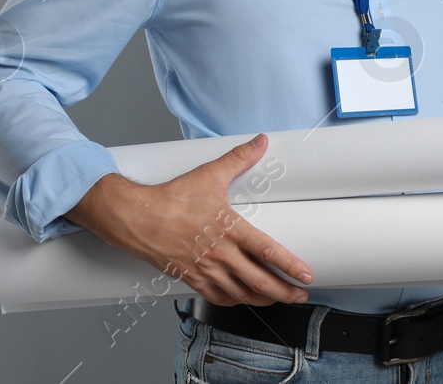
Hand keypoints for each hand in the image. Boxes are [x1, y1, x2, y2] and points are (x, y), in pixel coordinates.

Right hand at [65, 133, 313, 306]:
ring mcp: (205, 269)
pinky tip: (244, 299)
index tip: (306, 274)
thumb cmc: (171, 198)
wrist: (135, 218)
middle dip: (284, 292)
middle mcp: (219, 254)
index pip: (268, 252)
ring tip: (279, 300)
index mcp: (229, 229)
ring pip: (240, 294)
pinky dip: (235, 301)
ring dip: (263, 300)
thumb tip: (260, 141)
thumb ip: (239, 158)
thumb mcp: (209, 174)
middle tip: (300, 294)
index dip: (290, 266)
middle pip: (259, 281)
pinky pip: (217, 297)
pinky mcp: (190, 278)